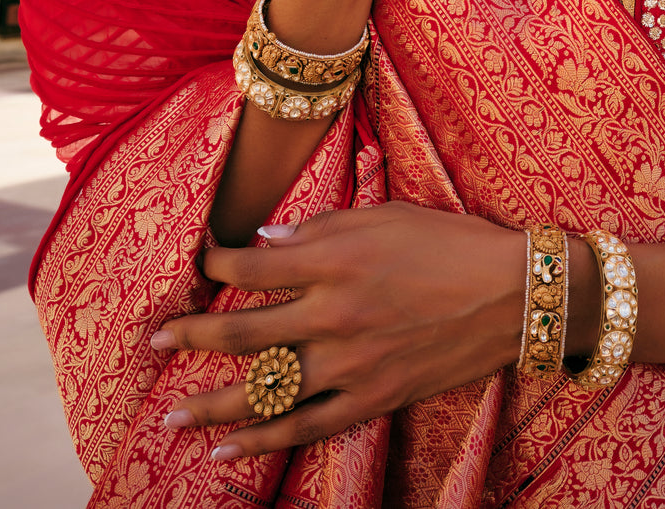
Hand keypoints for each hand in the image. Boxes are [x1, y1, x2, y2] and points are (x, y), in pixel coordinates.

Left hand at [154, 206, 523, 459]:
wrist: (512, 295)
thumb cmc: (450, 241)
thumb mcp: (385, 216)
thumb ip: (321, 228)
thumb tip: (265, 242)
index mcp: (337, 259)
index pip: (253, 266)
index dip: (216, 264)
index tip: (198, 262)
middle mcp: (334, 312)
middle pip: (244, 330)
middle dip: (191, 336)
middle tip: (153, 344)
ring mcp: (351, 362)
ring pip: (264, 389)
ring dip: (210, 403)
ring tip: (169, 414)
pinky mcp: (371, 397)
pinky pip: (304, 426)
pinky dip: (262, 440)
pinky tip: (226, 449)